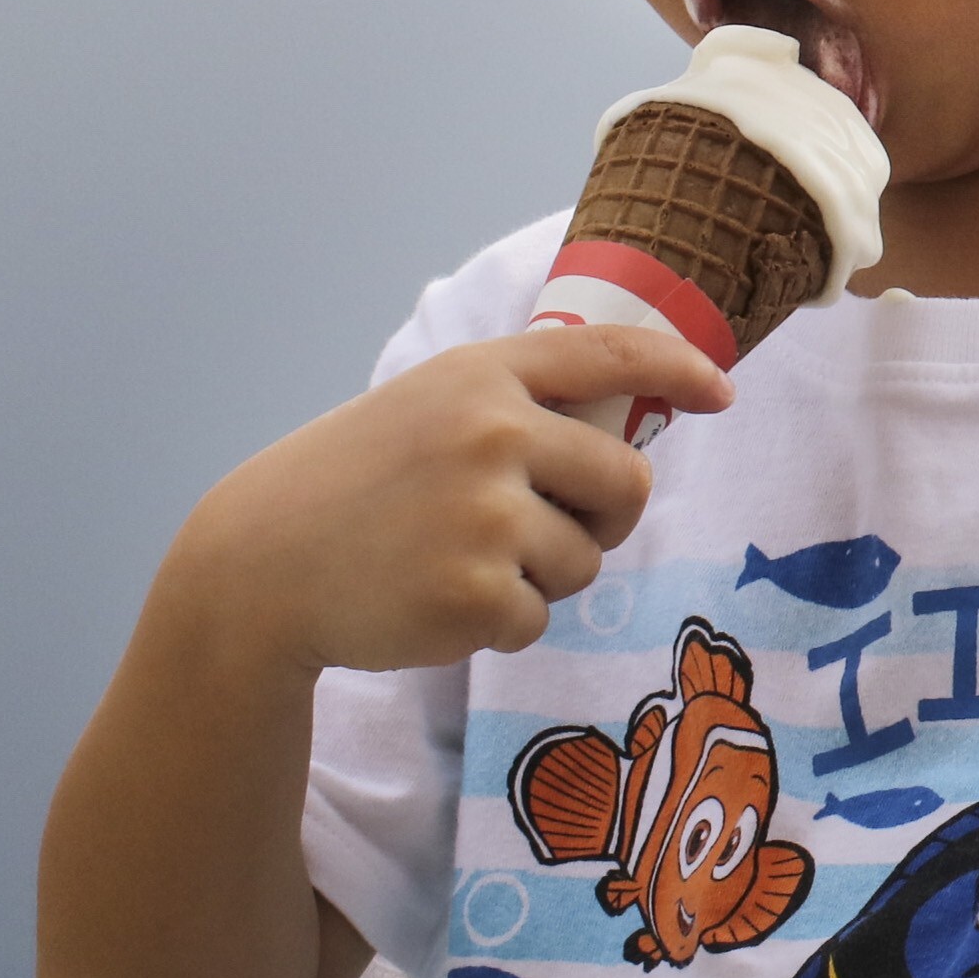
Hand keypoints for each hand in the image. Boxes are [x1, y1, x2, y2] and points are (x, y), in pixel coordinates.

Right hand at [164, 324, 722, 675]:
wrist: (258, 566)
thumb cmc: (353, 486)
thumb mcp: (427, 411)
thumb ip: (516, 407)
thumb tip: (630, 425)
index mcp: (482, 377)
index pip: (611, 355)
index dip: (679, 369)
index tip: (720, 392)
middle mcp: (493, 434)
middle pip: (628, 480)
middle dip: (605, 515)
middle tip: (541, 528)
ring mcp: (485, 515)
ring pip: (586, 559)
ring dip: (541, 576)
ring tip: (457, 562)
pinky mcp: (475, 595)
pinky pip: (539, 618)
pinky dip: (499, 622)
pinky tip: (433, 601)